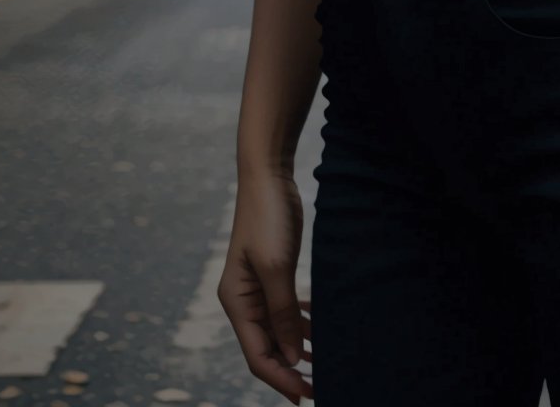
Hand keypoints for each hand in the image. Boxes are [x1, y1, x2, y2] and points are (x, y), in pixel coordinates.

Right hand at [217, 171, 312, 402]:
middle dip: (289, 369)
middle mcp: (243, 300)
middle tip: (319, 388)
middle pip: (266, 347)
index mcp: (236, 303)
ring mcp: (257, 288)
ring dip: (297, 350)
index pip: (257, 355)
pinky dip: (300, 324)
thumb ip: (283, 313)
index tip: (305, 396)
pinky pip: (285, 310)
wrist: (268, 176)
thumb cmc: (268, 218)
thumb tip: (292, 358)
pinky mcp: (272, 274)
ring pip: (277, 331)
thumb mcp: (276, 268)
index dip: (280, 378)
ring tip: (323, 367)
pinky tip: (318, 334)